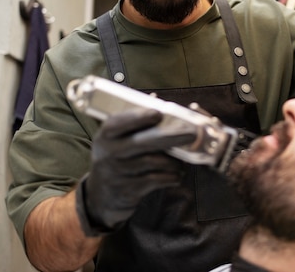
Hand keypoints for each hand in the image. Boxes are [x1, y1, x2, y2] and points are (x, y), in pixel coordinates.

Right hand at [75, 107, 196, 234]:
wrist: (103, 196)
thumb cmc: (116, 158)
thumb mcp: (115, 140)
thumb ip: (133, 122)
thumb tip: (155, 99)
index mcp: (105, 136)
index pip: (118, 123)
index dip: (138, 117)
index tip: (158, 113)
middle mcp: (108, 153)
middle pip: (142, 142)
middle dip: (170, 136)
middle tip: (191, 133)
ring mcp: (117, 173)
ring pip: (153, 162)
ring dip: (173, 161)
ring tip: (182, 160)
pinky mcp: (128, 190)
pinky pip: (156, 180)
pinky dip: (170, 176)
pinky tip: (177, 175)